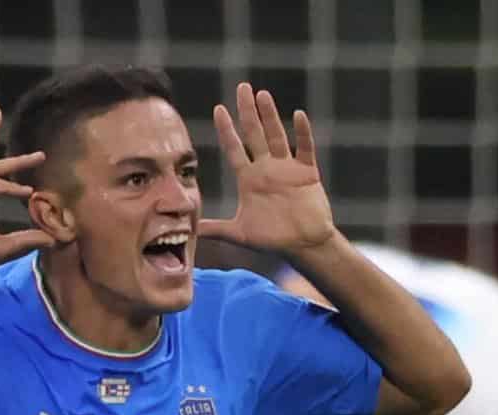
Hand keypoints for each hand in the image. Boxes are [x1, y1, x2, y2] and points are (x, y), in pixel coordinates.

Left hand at [200, 83, 336, 255]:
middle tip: (241, 87)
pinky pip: (304, 148)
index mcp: (249, 179)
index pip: (235, 149)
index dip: (226, 130)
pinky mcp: (307, 172)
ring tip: (262, 95)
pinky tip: (297, 116)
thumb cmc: (272, 239)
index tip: (219, 109)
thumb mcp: (239, 233)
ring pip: (276, 136)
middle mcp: (266, 168)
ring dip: (270, 116)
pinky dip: (302, 133)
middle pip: (254, 134)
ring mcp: (287, 168)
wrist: (303, 245)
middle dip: (247, 111)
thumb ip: (215, 228)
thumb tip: (191, 230)